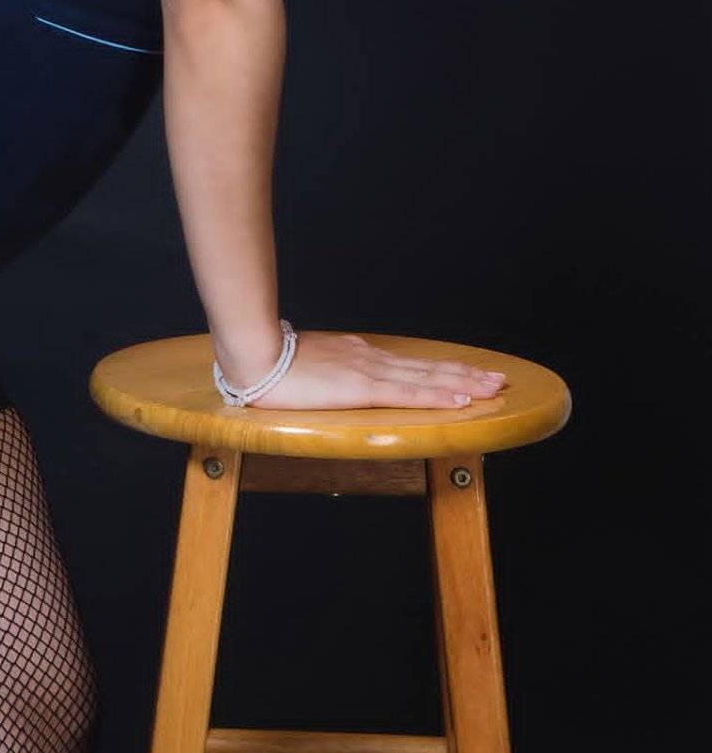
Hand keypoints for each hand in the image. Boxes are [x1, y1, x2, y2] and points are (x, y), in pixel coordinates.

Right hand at [225, 330, 505, 410]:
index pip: (409, 364)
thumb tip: (333, 382)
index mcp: (357, 355)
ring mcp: (367, 371)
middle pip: (428, 366)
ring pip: (427, 376)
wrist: (252, 352)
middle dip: (466, 373)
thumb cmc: (269, 363)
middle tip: (499, 378)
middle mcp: (370, 358)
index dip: (443, 369)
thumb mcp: (307, 368)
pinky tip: (461, 399)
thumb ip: (326, 374)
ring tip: (493, 387)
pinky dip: (439, 395)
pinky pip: (409, 393)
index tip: (470, 373)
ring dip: (464, 382)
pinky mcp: (361, 387)